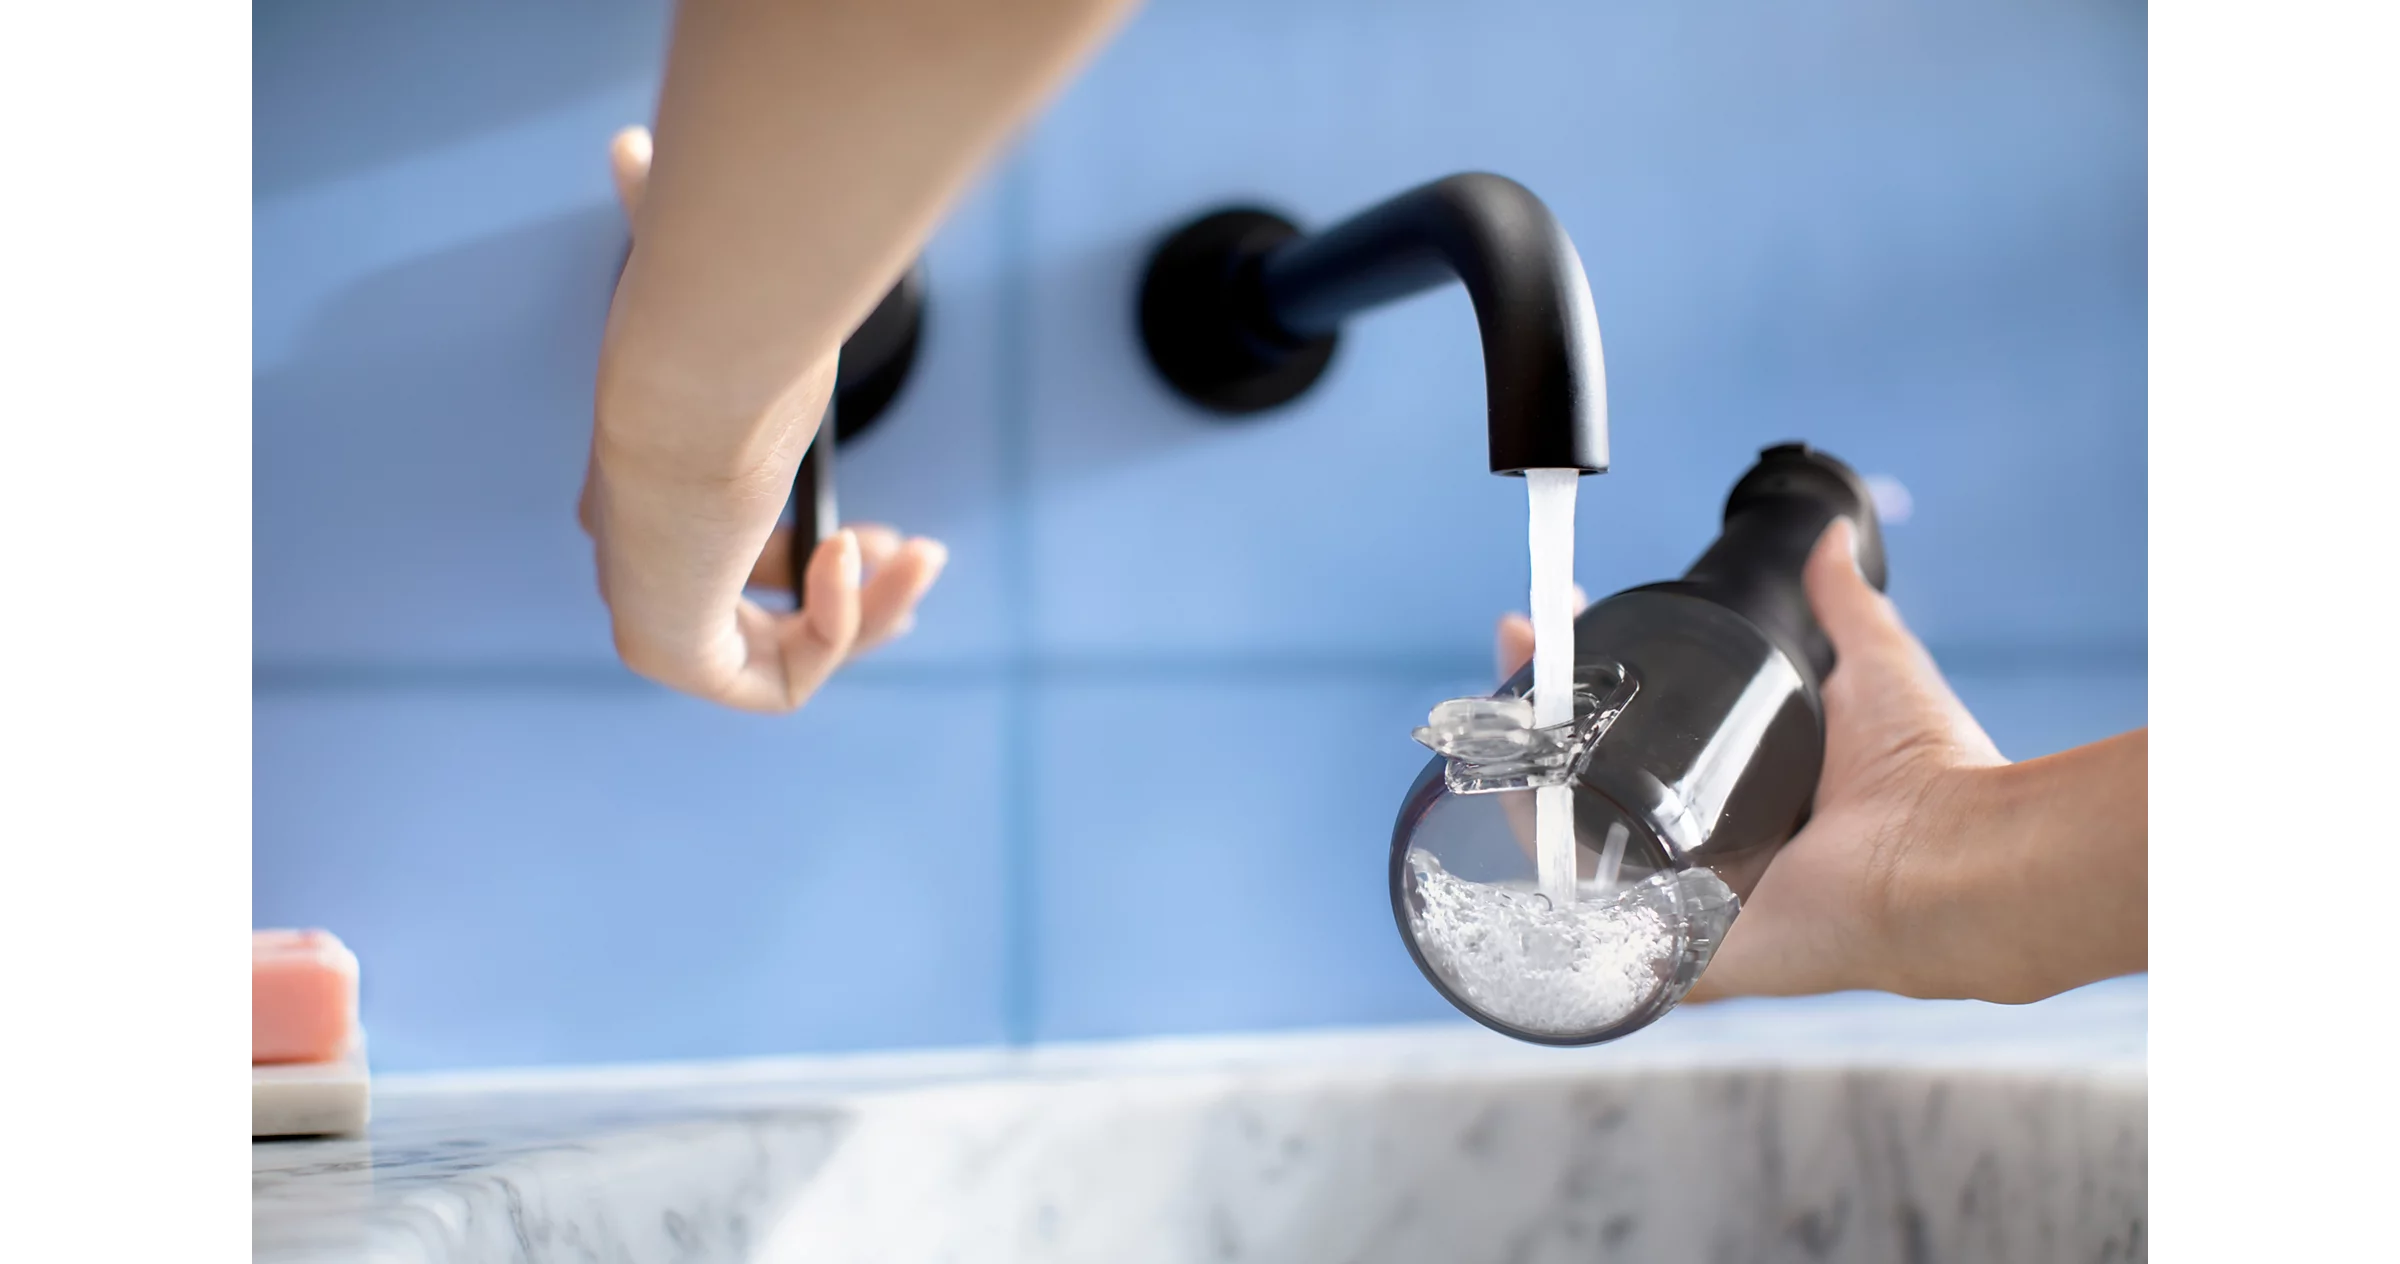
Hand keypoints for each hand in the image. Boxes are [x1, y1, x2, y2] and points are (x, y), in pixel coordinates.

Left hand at [581, 127, 947, 711]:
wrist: (690, 370)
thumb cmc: (699, 324)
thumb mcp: (697, 273)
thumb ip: (662, 215)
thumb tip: (627, 144)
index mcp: (641, 492)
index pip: (722, 554)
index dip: (809, 557)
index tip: (872, 528)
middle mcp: (639, 560)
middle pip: (751, 615)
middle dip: (850, 594)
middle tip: (914, 549)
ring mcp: (651, 614)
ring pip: (776, 657)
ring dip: (864, 616)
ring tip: (913, 556)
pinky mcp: (671, 653)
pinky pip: (775, 684)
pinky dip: (837, 631)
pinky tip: (853, 559)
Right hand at [1495, 519, 2141, 1003]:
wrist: (1955, 862)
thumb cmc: (1933, 781)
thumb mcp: (1875, 668)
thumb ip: (1849, 608)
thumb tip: (1837, 541)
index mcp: (1746, 806)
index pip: (1646, 740)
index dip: (1599, 680)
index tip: (1568, 620)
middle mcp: (1706, 859)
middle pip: (1594, 787)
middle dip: (1542, 714)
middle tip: (1519, 647)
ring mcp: (1684, 907)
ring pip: (1572, 841)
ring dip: (1524, 766)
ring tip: (1499, 695)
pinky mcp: (1676, 948)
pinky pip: (1583, 909)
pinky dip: (1536, 849)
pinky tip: (1505, 783)